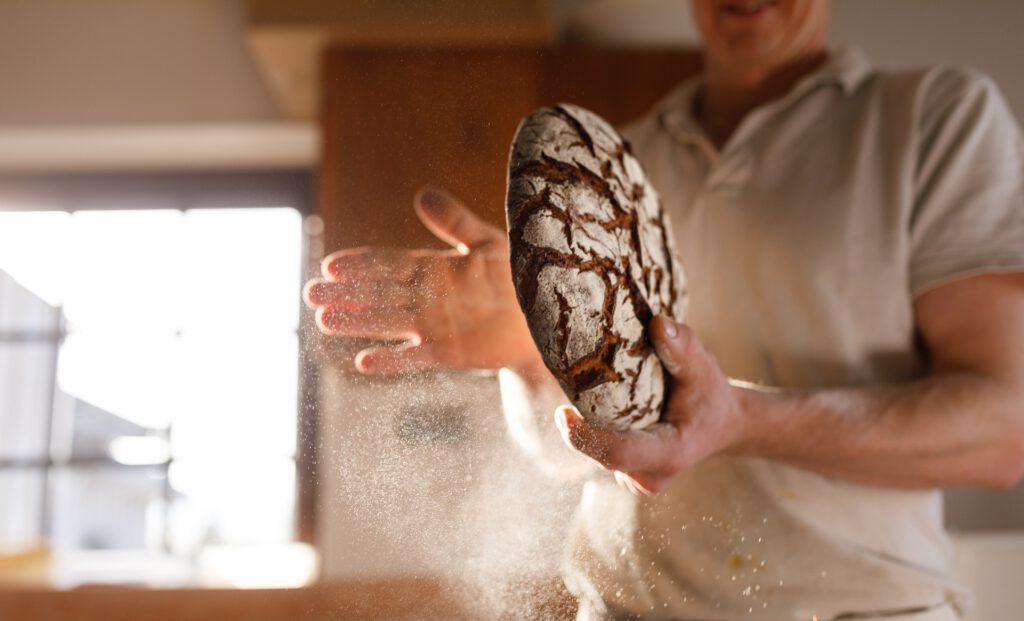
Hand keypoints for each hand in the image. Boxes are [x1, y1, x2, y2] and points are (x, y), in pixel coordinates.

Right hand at [303, 187, 540, 373]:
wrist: (545, 316)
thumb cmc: (519, 274)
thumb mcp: (488, 242)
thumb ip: (454, 222)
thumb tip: (421, 194)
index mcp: (433, 268)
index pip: (388, 264)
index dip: (361, 264)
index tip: (331, 264)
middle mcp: (426, 298)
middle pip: (378, 294)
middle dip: (345, 293)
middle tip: (311, 293)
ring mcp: (434, 326)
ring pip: (387, 323)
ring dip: (357, 322)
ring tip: (324, 320)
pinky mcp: (448, 352)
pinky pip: (414, 357)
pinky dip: (391, 361)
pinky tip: (364, 362)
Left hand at [554, 316, 747, 494]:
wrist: (722, 424)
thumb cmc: (710, 394)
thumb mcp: (703, 367)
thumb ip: (683, 346)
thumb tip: (657, 323)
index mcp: (671, 453)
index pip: (618, 453)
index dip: (585, 438)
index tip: (562, 413)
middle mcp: (651, 476)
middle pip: (601, 454)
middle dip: (579, 426)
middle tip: (568, 385)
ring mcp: (638, 480)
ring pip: (598, 454)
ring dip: (586, 427)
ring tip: (584, 392)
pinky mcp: (628, 474)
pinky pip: (600, 454)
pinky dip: (593, 431)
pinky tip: (598, 408)